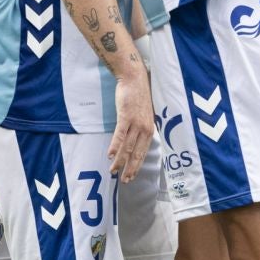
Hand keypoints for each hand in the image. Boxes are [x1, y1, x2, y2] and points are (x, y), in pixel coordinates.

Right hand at [107, 64, 153, 181]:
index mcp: (149, 130)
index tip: (131, 177)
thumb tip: (135, 141)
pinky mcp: (126, 116)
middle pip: (136, 153)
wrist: (135, 79)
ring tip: (113, 170)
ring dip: (119, 161)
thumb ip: (140, 129)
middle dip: (130, 169)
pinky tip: (110, 155)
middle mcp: (144, 129)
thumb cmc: (138, 96)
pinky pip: (120, 134)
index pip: (143, 153)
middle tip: (124, 181)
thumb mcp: (143, 115)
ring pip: (127, 147)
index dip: (137, 166)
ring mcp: (135, 123)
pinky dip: (115, 146)